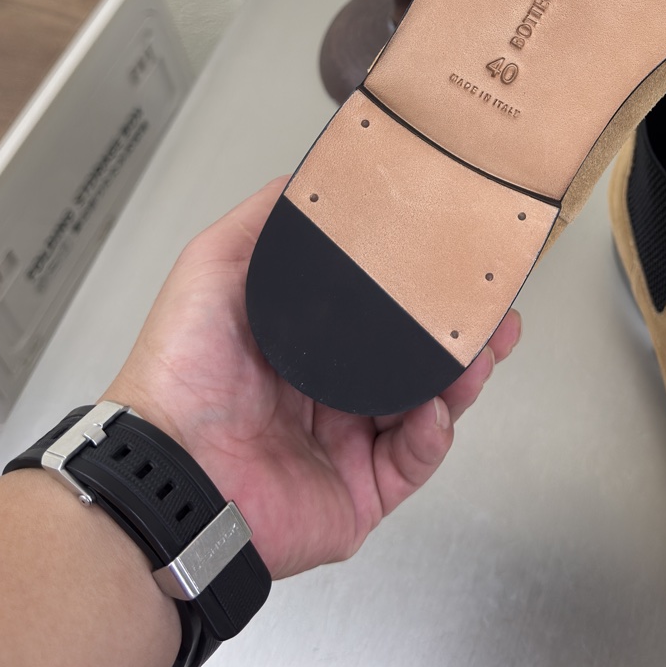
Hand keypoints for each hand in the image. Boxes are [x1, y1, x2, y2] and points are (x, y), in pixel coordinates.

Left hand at [105, 179, 518, 578]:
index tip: (459, 262)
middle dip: (462, 336)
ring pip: (429, 407)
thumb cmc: (178, 374)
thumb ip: (266, 220)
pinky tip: (435, 411)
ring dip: (461, 380)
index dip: (423, 289)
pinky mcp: (361, 493)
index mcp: (304, 344)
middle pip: (416, 359)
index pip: (380, 312)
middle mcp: (330, 393)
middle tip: (494, 314)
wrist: (171, 468)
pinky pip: (415, 462)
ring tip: (479, 357)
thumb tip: (312, 173)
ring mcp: (348, 445)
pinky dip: (434, 436)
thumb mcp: (214, 266)